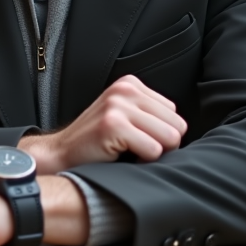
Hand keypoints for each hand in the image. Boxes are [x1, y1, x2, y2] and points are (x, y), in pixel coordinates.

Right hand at [19, 75, 186, 172]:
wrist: (61, 153)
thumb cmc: (97, 141)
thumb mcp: (124, 115)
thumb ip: (150, 115)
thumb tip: (184, 131)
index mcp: (130, 84)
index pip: (174, 113)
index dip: (160, 132)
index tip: (138, 137)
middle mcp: (125, 90)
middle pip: (177, 125)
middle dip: (162, 144)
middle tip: (135, 148)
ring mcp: (118, 106)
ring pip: (169, 138)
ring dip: (152, 152)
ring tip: (129, 150)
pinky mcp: (113, 125)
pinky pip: (153, 150)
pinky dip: (142, 161)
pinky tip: (120, 154)